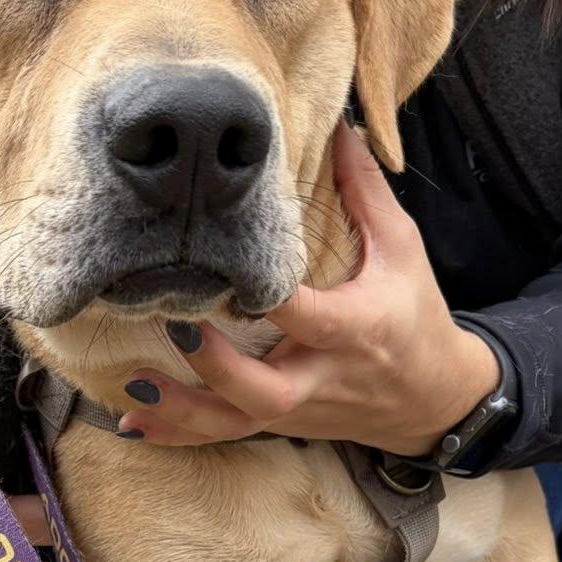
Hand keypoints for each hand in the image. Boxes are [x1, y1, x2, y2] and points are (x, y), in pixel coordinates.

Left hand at [118, 121, 500, 456]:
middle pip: (265, 391)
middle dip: (216, 367)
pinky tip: (130, 423)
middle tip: (175, 325)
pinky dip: (176, 433)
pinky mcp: (279, 425)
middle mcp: (321, 378)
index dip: (270, 300)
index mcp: (353, 331)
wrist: (431, 400)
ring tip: (133, 384)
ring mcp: (297, 410)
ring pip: (235, 422)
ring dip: (181, 409)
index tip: (229, 269)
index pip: (308, 318)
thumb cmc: (415, 315)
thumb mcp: (402, 250)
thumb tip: (338, 125)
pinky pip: (223, 437)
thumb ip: (364, 190)